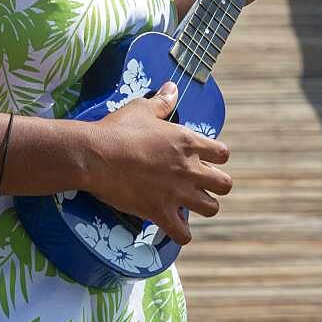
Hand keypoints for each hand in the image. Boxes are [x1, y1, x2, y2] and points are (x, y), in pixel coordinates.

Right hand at [85, 81, 231, 244]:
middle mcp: (189, 168)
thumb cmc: (118, 129)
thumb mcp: (141, 108)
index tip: (205, 159)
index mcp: (187, 141)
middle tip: (199, 183)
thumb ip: (162, 101)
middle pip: (225, 184)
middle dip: (216, 185)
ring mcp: (177, 193)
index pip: (222, 154)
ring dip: (202, 207)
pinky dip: (180, 233)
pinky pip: (183, 234)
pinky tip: (173, 225)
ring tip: (188, 203)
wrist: (96, 154)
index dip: (216, 157)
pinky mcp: (160, 212)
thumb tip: (173, 87)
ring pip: (211, 209)